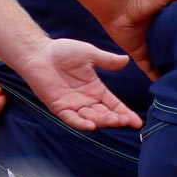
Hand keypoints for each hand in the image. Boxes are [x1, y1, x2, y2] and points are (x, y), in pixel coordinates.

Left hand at [11, 37, 138, 130]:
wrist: (39, 53)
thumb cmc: (62, 51)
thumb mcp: (89, 54)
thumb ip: (106, 60)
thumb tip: (126, 59)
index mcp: (95, 89)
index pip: (114, 105)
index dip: (125, 113)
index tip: (137, 121)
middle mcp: (86, 100)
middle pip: (105, 114)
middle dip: (115, 119)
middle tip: (124, 120)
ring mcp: (73, 105)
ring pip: (91, 118)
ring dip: (102, 120)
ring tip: (112, 119)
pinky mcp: (59, 107)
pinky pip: (72, 119)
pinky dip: (81, 123)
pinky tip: (91, 125)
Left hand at [102, 0, 176, 81]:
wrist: (118, 7)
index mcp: (166, 22)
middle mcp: (159, 36)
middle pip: (173, 50)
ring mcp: (149, 46)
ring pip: (163, 62)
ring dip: (171, 70)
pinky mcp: (139, 55)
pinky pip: (149, 69)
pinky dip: (156, 78)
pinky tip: (166, 87)